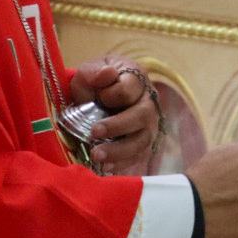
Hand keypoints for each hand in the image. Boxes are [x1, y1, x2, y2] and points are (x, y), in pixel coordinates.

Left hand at [67, 55, 160, 171]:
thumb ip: (95, 71)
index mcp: (136, 78)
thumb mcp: (89, 71)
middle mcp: (148, 101)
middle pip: (142, 116)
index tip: (97, 98)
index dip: (110, 95)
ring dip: (120, 150)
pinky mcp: (142, 143)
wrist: (95, 95)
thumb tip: (109, 73)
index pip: (129, 89)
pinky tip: (106, 166)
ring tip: (97, 156)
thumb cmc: (95, 81)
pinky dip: (122, 163)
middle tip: (94, 133)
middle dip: (118, 126)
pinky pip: (138, 157)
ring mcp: (148, 125)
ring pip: (142, 140)